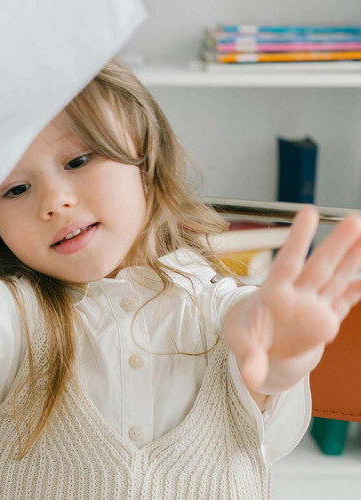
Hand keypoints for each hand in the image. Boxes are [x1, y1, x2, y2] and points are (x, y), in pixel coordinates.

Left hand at [223, 205, 360, 390]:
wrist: (259, 346)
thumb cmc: (247, 336)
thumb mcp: (243, 347)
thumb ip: (250, 360)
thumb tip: (251, 378)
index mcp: (273, 294)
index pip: (287, 263)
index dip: (298, 239)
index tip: (308, 212)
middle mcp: (297, 294)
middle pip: (319, 267)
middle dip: (336, 244)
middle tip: (353, 219)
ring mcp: (314, 304)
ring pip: (336, 277)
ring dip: (353, 256)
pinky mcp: (326, 318)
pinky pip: (346, 300)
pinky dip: (359, 289)